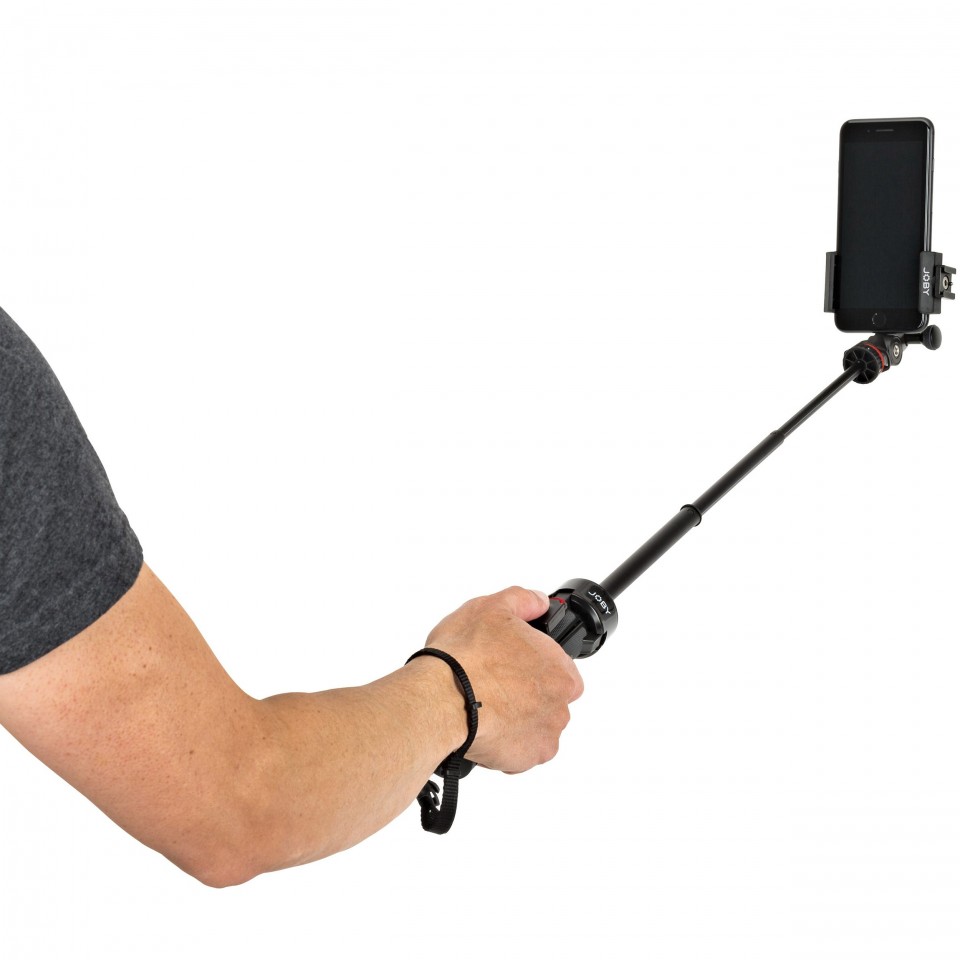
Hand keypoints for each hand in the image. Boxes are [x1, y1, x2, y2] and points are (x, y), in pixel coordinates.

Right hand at [423, 586, 584, 773]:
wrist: (439, 700)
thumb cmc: (464, 657)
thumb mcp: (491, 607)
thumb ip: (523, 600)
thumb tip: (538, 603)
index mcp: (559, 670)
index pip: (560, 668)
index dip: (535, 664)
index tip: (513, 664)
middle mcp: (559, 705)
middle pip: (548, 699)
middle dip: (526, 694)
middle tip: (495, 685)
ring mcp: (543, 735)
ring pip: (535, 726)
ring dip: (517, 719)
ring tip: (486, 707)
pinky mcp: (525, 760)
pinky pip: (521, 752)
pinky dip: (506, 743)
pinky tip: (485, 727)